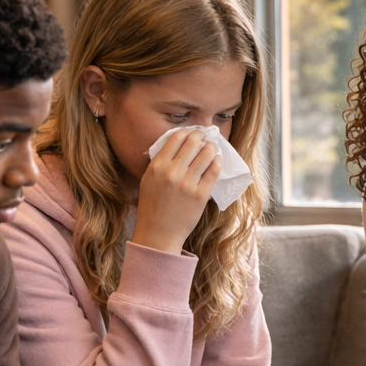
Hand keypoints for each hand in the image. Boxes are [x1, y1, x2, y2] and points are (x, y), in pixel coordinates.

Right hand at [129, 127, 221, 254]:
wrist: (158, 234)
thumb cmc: (152, 207)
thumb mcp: (148, 180)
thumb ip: (160, 162)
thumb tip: (178, 144)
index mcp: (156, 166)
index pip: (175, 138)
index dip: (186, 132)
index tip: (192, 132)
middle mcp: (172, 172)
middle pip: (192, 142)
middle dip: (201, 136)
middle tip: (204, 137)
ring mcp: (187, 183)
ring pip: (206, 154)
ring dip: (211, 147)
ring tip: (212, 148)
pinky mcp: (201, 194)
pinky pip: (213, 171)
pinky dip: (217, 161)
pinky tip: (216, 160)